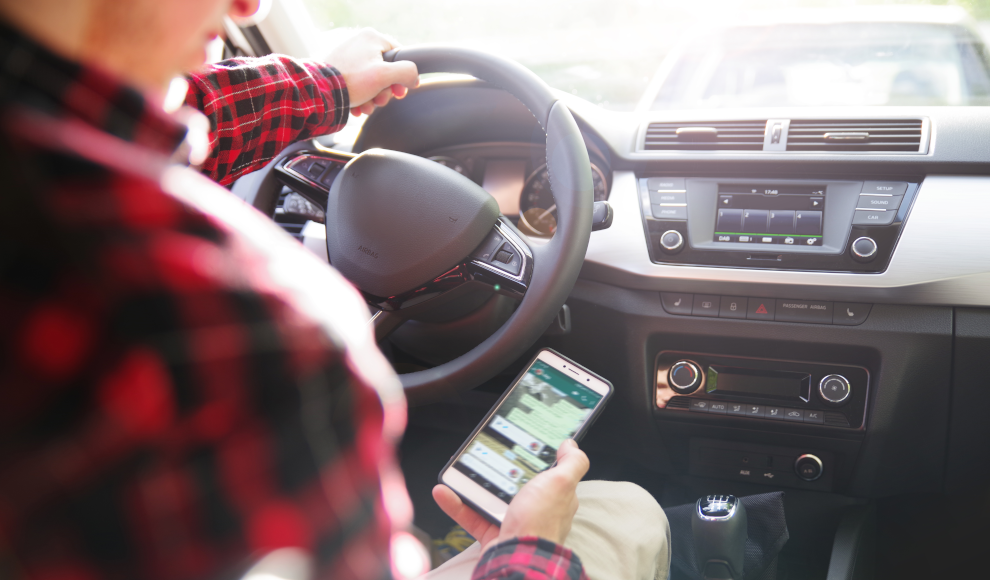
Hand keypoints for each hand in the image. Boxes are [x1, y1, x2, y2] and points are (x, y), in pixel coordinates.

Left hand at [322, 28, 419, 116]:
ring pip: (371, 80)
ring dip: (373, 97)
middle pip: (385, 70)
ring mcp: (348, 56)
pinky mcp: (340, 69)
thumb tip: (414, 78)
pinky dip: (361, 97)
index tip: (398, 92)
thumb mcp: (384, 76)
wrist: (320, 92)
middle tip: (379, 101)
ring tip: (366, 107)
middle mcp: (360, 43)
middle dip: (384, 91)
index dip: (402, 77)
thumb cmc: (351, 81)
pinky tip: (358, 106)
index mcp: (372, 38)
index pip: (399, 56)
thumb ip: (406, 73)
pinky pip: (358, 84)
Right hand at [433, 439, 589, 550]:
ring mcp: (513, 521)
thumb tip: (571, 446)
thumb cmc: (541, 522)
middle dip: (497, 470)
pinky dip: (456, 504)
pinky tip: (444, 492)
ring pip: (489, 498)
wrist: (517, 558)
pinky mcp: (493, 533)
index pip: (546, 473)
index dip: (534, 458)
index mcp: (554, 496)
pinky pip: (471, 515)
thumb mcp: (561, 483)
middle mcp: (535, 509)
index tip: (518, 443)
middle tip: (483, 454)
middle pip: (514, 483)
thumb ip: (571, 463)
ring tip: (458, 471)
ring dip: (471, 484)